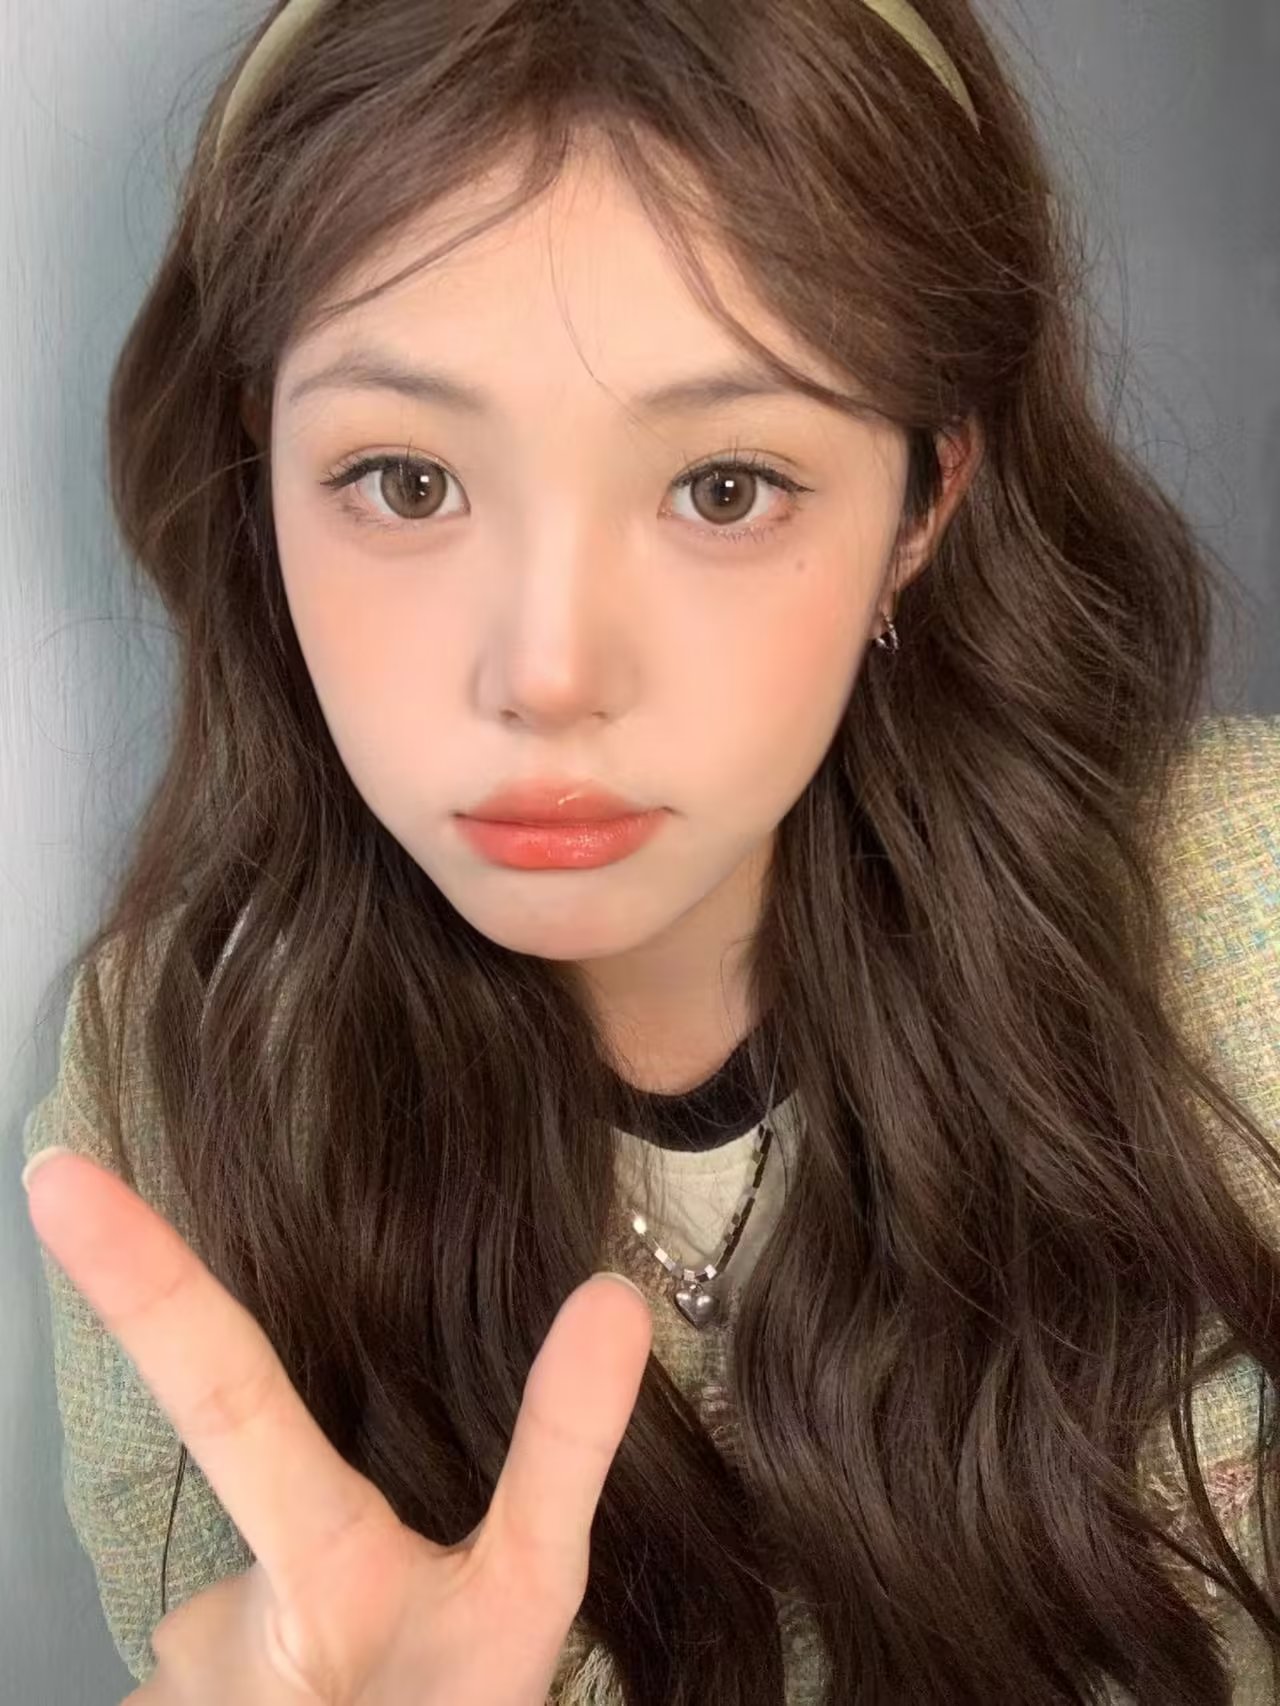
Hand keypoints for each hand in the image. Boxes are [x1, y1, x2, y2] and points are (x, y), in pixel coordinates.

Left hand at [24, 1150, 650, 1702]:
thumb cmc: (459, 1696)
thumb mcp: (531, 1598)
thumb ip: (561, 1453)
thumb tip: (612, 1296)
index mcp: (320, 1564)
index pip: (228, 1392)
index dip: (143, 1283)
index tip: (54, 1178)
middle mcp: (217, 1619)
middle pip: (238, 1496)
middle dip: (292, 1535)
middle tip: (361, 1629)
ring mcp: (175, 1678)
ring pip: (220, 1597)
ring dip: (287, 1623)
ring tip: (353, 1682)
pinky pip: (199, 1661)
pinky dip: (260, 1673)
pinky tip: (321, 1692)